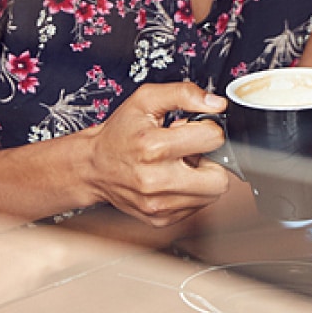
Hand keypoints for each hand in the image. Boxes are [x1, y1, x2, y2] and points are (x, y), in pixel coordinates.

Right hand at [86, 82, 230, 226]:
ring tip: (178, 165)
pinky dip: (190, 193)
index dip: (208, 130)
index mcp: (154, 146)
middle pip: (219, 179)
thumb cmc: (118, 133)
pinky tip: (172, 180)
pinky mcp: (160, 219)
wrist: (92, 167)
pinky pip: (196, 208)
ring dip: (200, 179)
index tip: (193, 129)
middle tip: (191, 152)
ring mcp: (158, 204)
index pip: (213, 139)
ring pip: (211, 195)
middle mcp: (157, 180)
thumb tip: (216, 104)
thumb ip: (183, 93)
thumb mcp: (144, 100)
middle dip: (211, 162)